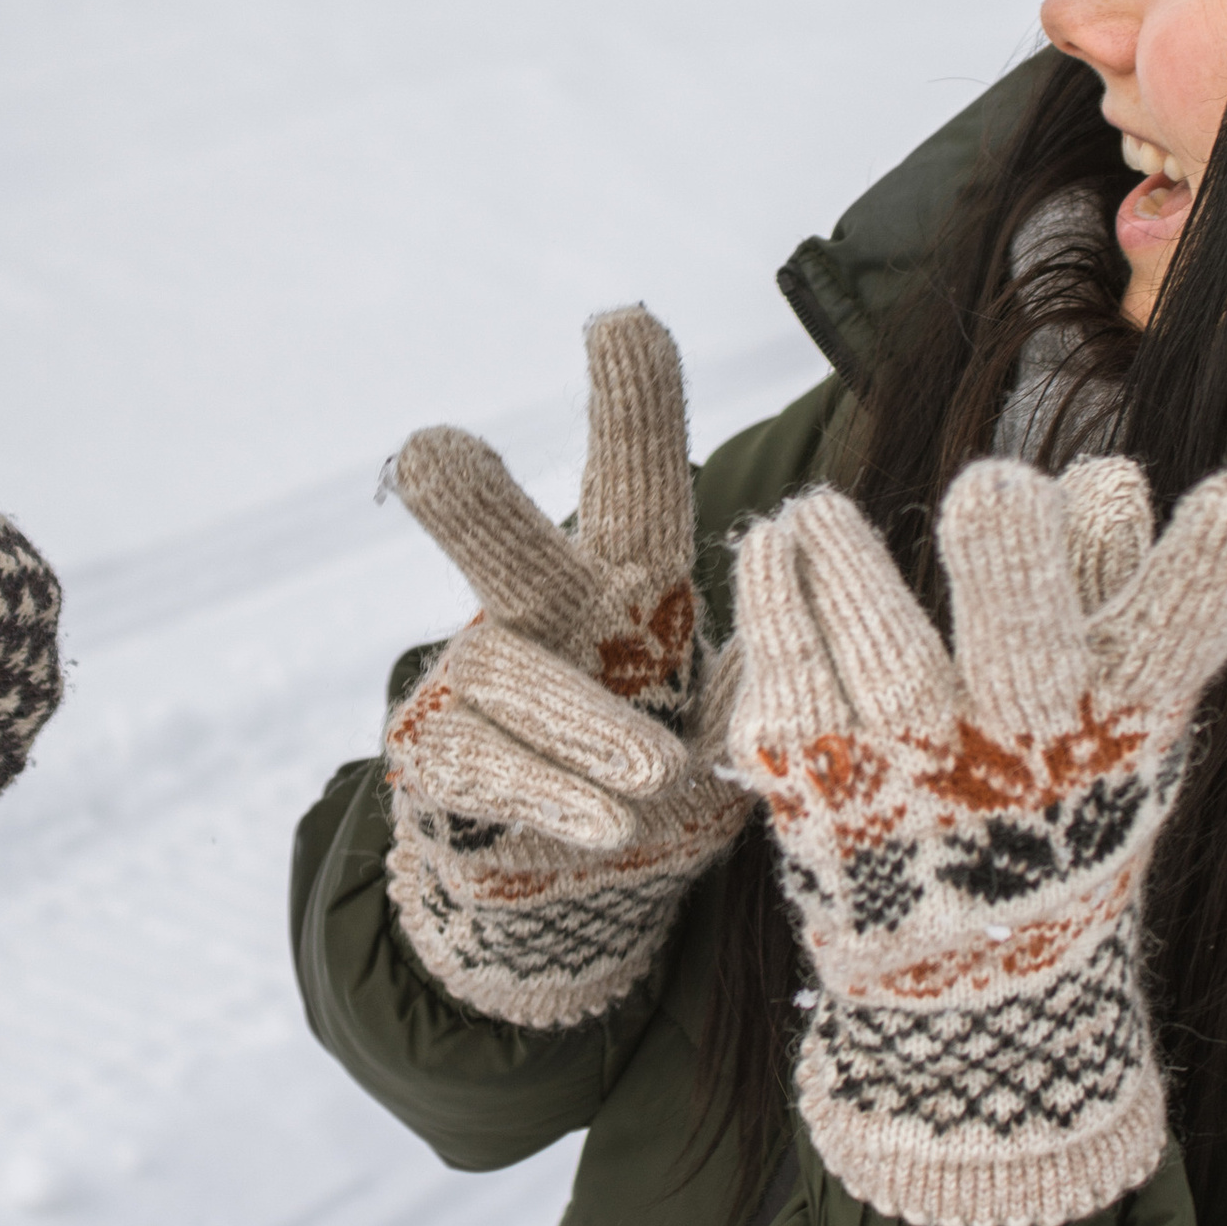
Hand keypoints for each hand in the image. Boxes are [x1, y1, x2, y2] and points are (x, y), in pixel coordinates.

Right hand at [383, 308, 747, 1028]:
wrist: (580, 905)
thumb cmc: (669, 788)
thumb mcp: (742, 735)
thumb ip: (772, 674)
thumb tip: (798, 581)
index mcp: (629, 591)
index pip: (635, 489)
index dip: (632, 409)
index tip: (624, 321)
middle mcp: (543, 617)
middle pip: (508, 543)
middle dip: (472, 499)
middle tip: (428, 447)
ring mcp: (478, 685)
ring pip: (504, 668)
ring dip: (585, 720)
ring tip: (653, 771)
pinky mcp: (433, 756)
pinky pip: (482, 760)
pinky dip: (551, 790)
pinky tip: (609, 823)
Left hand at [726, 454, 1226, 1225]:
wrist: (964, 991)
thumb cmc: (1056, 812)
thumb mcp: (1125, 725)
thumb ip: (1124, 600)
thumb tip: (1111, 477)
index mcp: (1118, 728)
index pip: (1183, 630)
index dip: (1222, 567)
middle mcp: (1022, 756)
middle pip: (1026, 644)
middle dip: (1013, 560)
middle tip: (995, 490)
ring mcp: (912, 775)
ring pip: (884, 645)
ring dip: (852, 560)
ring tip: (821, 510)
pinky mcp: (814, 786)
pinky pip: (788, 672)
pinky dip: (778, 597)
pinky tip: (778, 540)